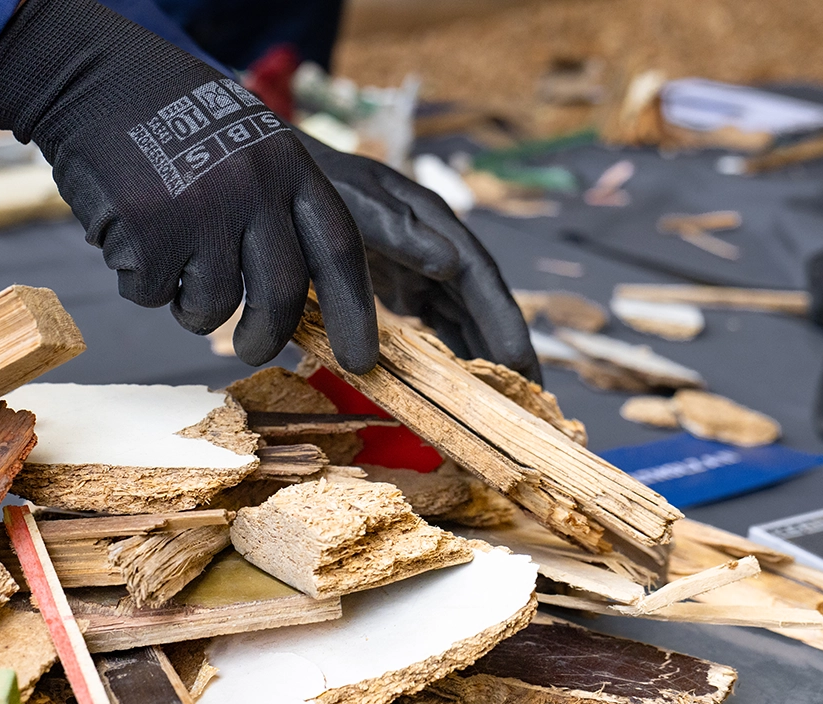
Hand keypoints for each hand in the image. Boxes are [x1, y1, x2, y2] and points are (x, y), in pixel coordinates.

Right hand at [0, 0, 375, 371]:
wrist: (96, 79)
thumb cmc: (174, 121)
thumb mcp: (250, 147)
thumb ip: (278, 208)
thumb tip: (297, 298)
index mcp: (290, 166)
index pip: (339, 250)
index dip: (355, 313)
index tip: (359, 360)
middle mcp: (256, 188)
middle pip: (282, 295)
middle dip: (267, 337)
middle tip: (252, 350)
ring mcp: (203, 211)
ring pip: (214, 305)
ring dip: (192, 307)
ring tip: (174, 271)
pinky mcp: (151, 233)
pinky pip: (153, 294)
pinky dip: (142, 284)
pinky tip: (131, 240)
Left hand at [297, 133, 540, 382]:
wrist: (288, 179)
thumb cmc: (325, 185)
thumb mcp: (359, 202)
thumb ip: (401, 232)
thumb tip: (451, 263)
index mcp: (437, 225)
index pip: (481, 278)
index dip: (503, 320)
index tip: (519, 362)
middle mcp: (441, 249)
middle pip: (483, 306)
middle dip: (509, 350)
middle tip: (533, 399)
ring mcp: (426, 271)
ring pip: (466, 320)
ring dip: (487, 359)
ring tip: (509, 404)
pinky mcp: (409, 287)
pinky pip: (440, 326)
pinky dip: (455, 355)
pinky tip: (466, 389)